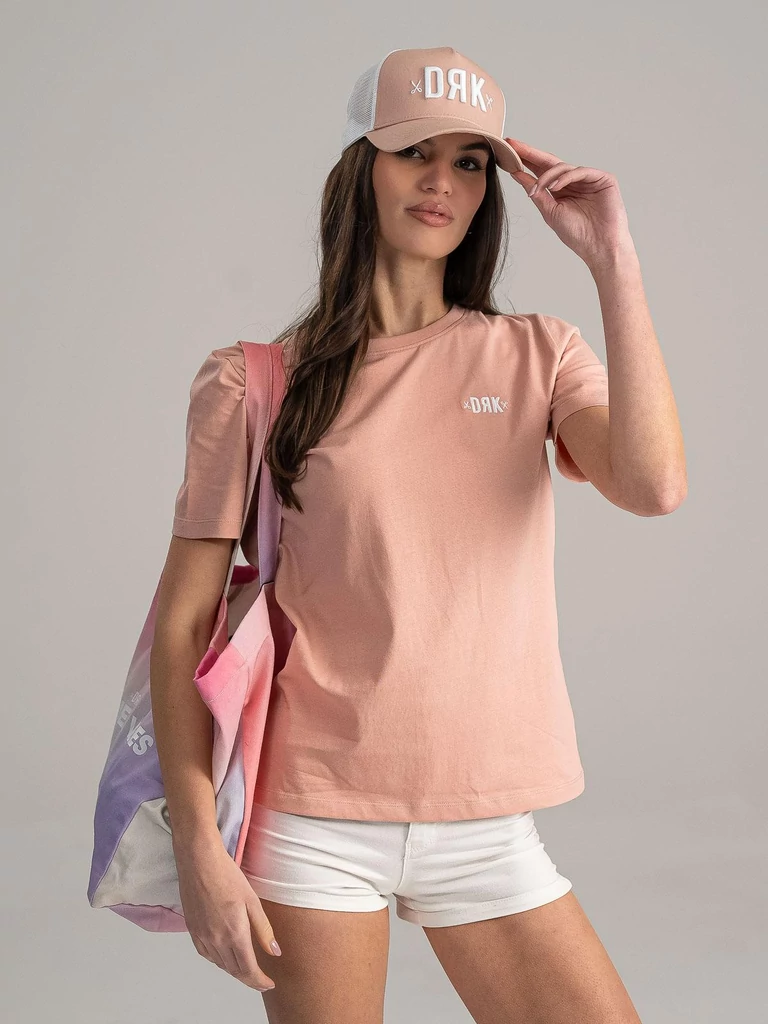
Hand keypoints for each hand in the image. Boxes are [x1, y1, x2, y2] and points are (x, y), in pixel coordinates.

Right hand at [175, 838, 280, 991]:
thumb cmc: (226, 875)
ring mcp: (202, 936)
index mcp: (234, 933)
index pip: (248, 969)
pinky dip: (219, 961)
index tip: (269, 984)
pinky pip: (207, 955)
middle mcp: (216, 939)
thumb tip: (274, 951)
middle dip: (249, 979)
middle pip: (234, 970)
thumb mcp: (252, 900)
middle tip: (262, 980)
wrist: (199, 862)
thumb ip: (263, 929)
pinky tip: (226, 955)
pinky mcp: (192, 931)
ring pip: (220, 965)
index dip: (259, 981)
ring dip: (235, 970)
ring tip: (247, 968)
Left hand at [505, 137, 634, 270]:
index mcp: (561, 190)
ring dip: (547, 175)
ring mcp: (588, 179)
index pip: (541, 171)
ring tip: (538, 188)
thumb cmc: (577, 234)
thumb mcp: (550, 211)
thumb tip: (517, 174)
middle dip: (530, 153)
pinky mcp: (603, 178)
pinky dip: (566, 177)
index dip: (525, 161)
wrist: (599, 247)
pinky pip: (580, 171)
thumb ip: (536, 192)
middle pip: (550, 162)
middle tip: (513, 144)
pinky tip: (555, 187)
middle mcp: (574, 182)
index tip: (507, 152)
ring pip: (563, 167)